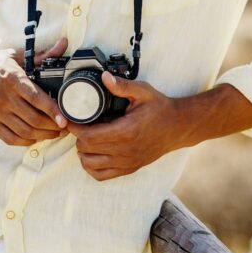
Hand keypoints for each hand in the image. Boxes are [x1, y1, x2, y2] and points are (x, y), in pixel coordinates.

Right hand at [0, 37, 69, 146]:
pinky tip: (36, 137)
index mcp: (11, 78)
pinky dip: (27, 141)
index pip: (36, 98)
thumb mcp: (15, 55)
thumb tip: (63, 44)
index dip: (52, 111)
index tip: (65, 120)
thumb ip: (41, 55)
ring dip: (44, 136)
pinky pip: (10, 138)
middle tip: (65, 127)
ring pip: (24, 131)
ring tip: (55, 133)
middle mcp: (2, 97)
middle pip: (33, 119)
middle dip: (53, 127)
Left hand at [65, 71, 197, 180]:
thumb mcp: (143, 92)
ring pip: (90, 165)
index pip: (88, 136)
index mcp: (125, 131)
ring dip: (83, 152)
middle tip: (79, 125)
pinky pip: (101, 175)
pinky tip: (93, 153)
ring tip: (86, 138)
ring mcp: (127, 162)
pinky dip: (91, 166)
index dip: (75, 127)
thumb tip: (104, 77)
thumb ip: (122, 85)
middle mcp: (124, 150)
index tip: (72, 118)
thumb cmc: (161, 109)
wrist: (179, 127)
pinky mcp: (129, 168)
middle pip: (86, 149)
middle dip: (78, 137)